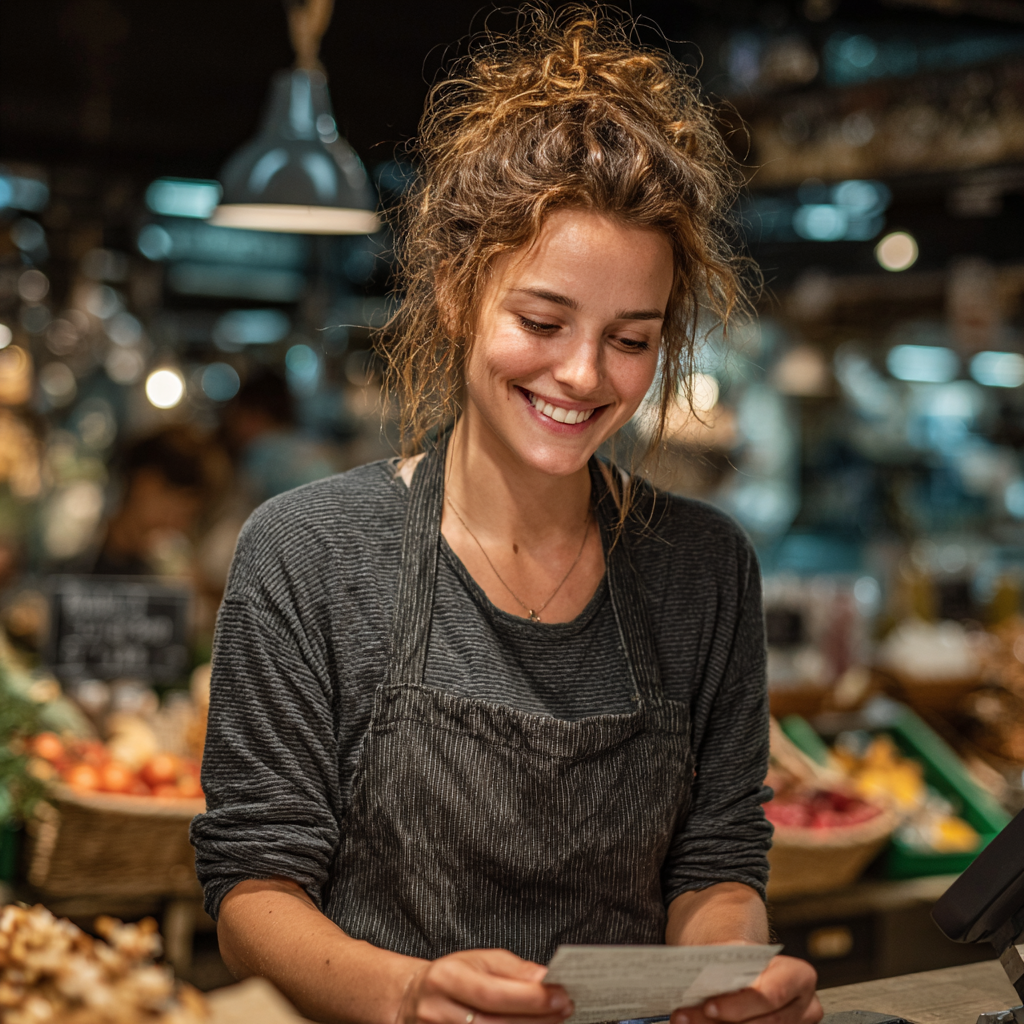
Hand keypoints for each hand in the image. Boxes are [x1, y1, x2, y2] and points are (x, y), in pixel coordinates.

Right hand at [398, 948, 573, 1023]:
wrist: (413, 1000)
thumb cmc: (451, 977)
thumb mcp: (477, 960)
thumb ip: (512, 968)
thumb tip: (544, 977)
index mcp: (446, 978)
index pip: (492, 993)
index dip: (529, 998)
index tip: (561, 995)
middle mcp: (438, 1012)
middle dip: (537, 1019)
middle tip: (565, 1009)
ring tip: (553, 1021)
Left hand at [670, 956, 820, 1023]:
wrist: (755, 972)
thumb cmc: (746, 962)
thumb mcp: (739, 953)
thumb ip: (723, 962)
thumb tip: (696, 976)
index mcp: (799, 976)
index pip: (770, 995)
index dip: (738, 1005)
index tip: (708, 1006)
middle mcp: (805, 1008)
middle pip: (763, 1023)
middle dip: (721, 1023)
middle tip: (685, 1018)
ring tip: (685, 1021)